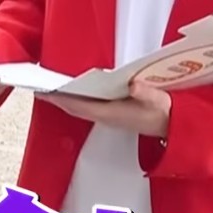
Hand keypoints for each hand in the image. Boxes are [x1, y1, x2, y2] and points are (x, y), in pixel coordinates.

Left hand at [37, 81, 171, 137]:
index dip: (61, 100)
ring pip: (80, 107)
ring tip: (50, 86)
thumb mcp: (160, 101)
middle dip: (57, 98)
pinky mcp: (112, 114)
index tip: (44, 92)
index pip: (80, 107)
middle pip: (75, 107)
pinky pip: (88, 106)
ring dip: (65, 98)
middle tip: (38, 86)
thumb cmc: (165, 113)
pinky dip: (76, 99)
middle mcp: (107, 117)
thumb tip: (134, 85)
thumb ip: (148, 93)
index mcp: (113, 114)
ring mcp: (108, 117)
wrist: (174, 126)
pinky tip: (71, 90)